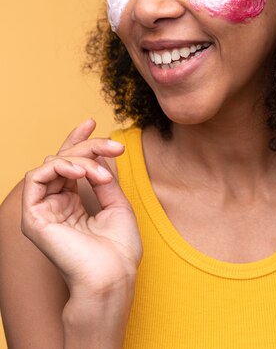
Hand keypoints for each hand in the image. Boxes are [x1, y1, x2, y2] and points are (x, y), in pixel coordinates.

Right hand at [21, 120, 141, 296]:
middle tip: (114, 146)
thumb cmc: (119, 250)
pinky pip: (37, 177)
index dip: (78, 141)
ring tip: (100, 170)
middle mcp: (56, 206)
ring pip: (51, 164)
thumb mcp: (117, 204)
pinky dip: (60, 166)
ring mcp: (43, 211)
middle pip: (62, 160)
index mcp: (73, 205)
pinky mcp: (33, 217)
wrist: (113, 276)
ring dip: (79, 158)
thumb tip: (99, 157)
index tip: (92, 122)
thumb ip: (103, 179)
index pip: (69, 166)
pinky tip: (82, 171)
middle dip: (88, 146)